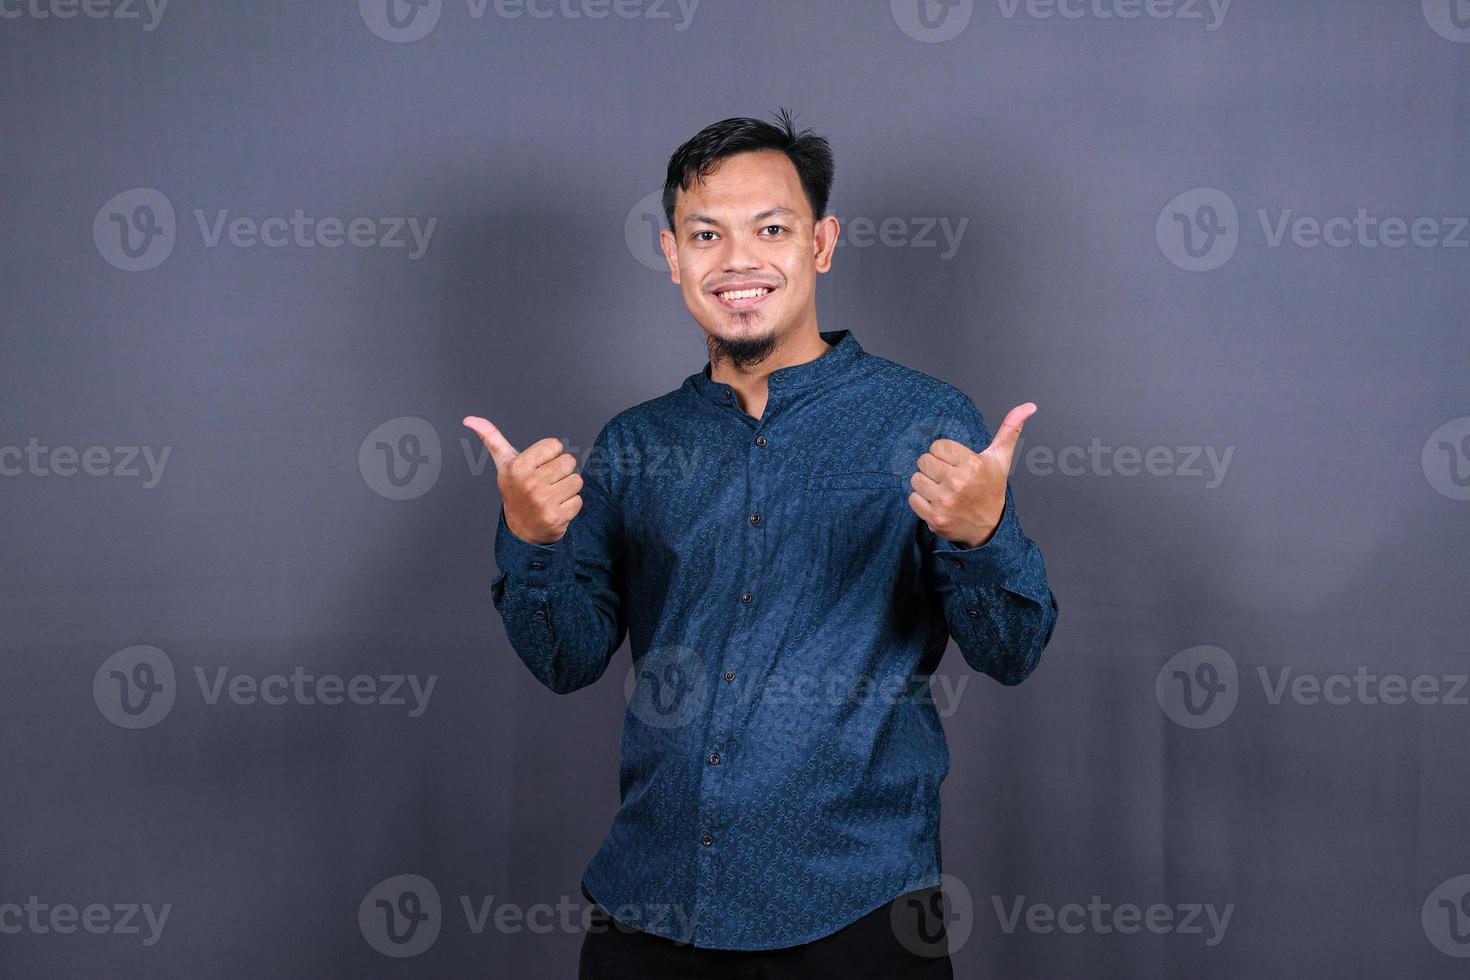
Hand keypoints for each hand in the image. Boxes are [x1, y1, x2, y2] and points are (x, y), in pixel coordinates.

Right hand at [463, 416, 582, 544]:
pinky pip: (578, 500)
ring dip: (568, 489)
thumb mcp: (503, 464)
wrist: (520, 530)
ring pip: (576, 480)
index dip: (550, 456)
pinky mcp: (555, 517)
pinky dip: (571, 505)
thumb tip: (470, 419)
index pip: (555, 445)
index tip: (538, 468)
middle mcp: (529, 483)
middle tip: (546, 483)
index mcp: (517, 466)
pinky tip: (556, 509)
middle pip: (568, 461)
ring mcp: (542, 501)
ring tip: (552, 496)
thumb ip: (491, 438)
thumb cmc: (516, 491)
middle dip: (560, 472)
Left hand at [907, 403, 1034, 548]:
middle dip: (933, 466)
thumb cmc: (992, 488)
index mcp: (972, 465)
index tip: (954, 462)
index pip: (937, 446)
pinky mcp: (934, 517)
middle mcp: (958, 483)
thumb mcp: (1001, 459)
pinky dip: (921, 500)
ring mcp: (945, 502)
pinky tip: (936, 501)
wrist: (989, 528)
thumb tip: (1029, 406)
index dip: (944, 453)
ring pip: (916, 479)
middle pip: (924, 461)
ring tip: (941, 488)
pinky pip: (912, 498)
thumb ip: (1010, 429)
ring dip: (925, 482)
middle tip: (947, 475)